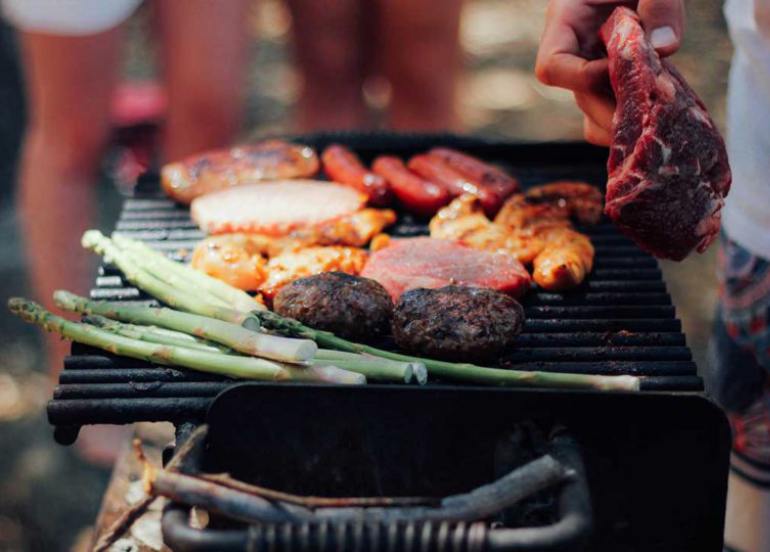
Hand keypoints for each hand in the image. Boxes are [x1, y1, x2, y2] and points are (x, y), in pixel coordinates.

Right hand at [535, 0, 684, 144]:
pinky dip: (636, 120)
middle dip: (614, 110)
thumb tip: (665, 48)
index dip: (582, 78)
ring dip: (624, 122)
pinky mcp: (617, 78)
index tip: (622, 68)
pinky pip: (614, 112)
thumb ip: (661, 2)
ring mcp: (595, 67)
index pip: (552, 66)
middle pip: (580, 97)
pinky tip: (664, 113)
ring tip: (659, 119)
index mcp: (568, 19)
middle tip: (653, 116)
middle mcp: (577, 49)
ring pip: (595, 113)